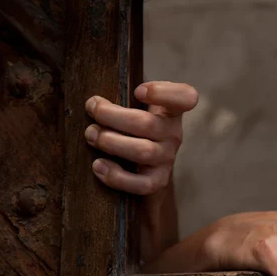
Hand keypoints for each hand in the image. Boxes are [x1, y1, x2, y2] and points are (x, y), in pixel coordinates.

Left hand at [84, 81, 197, 197]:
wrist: (149, 168)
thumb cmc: (138, 130)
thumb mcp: (143, 107)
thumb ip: (128, 97)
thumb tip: (95, 102)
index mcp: (171, 111)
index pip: (185, 97)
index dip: (164, 93)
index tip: (138, 91)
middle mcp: (173, 134)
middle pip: (148, 124)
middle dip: (113, 116)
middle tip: (92, 109)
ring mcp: (167, 158)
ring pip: (143, 151)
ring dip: (111, 142)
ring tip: (91, 134)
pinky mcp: (158, 181)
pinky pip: (140, 184)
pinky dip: (116, 176)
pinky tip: (98, 165)